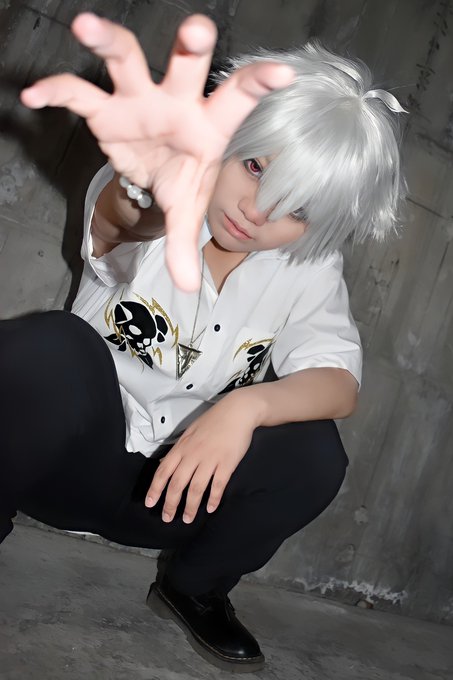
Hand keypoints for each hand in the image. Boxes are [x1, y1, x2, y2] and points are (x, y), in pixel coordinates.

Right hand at [20, 13, 293, 291]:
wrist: (151, 170)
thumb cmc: (181, 177)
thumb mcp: (186, 209)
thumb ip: (185, 245)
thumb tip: (190, 289)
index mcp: (208, 124)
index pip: (237, 98)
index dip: (257, 83)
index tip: (283, 74)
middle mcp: (176, 102)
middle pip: (185, 66)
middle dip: (191, 45)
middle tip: (197, 29)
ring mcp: (139, 101)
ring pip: (126, 59)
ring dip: (108, 41)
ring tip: (85, 26)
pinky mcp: (106, 110)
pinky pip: (79, 94)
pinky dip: (57, 92)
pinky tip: (35, 97)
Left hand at [145, 393, 257, 522]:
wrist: (238, 411)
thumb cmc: (214, 420)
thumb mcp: (190, 431)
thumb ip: (179, 449)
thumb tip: (165, 463)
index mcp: (182, 447)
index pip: (163, 471)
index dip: (155, 489)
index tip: (150, 503)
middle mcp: (193, 454)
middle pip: (177, 484)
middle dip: (170, 504)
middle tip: (167, 518)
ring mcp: (211, 459)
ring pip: (196, 488)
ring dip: (190, 506)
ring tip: (187, 518)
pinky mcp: (227, 463)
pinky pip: (218, 485)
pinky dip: (213, 498)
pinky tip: (210, 508)